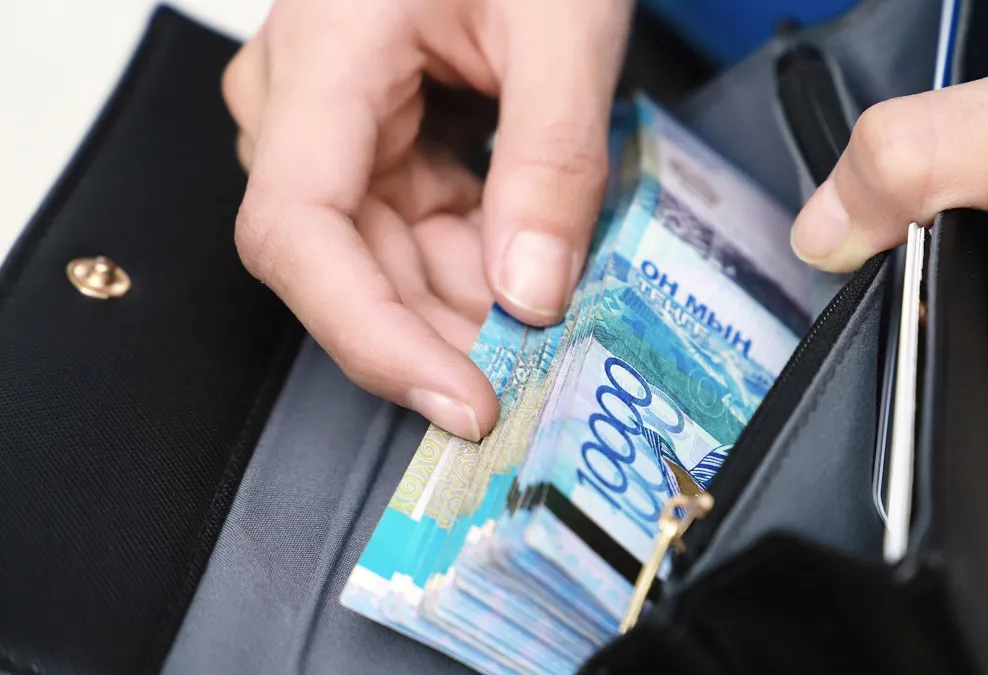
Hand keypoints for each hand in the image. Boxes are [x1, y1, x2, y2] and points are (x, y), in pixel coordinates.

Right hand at [222, 0, 632, 439]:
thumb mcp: (563, 23)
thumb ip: (551, 158)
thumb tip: (532, 290)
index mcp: (325, 55)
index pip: (298, 232)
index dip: (370, 337)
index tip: (459, 398)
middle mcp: (303, 97)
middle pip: (343, 263)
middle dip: (443, 334)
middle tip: (536, 380)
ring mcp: (333, 118)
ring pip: (380, 254)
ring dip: (465, 304)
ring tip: (550, 326)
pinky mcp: (370, 132)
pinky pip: (407, 223)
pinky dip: (472, 261)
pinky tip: (528, 276)